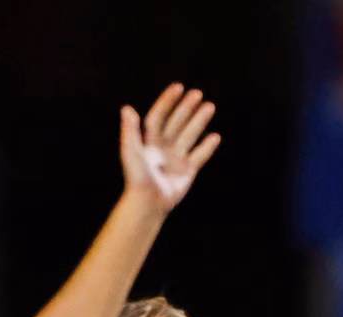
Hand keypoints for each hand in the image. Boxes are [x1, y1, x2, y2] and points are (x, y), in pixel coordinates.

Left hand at [120, 83, 220, 212]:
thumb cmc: (137, 178)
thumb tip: (127, 108)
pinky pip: (200, 155)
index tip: (178, 88)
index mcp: (149, 141)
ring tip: (210, 107)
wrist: (149, 202)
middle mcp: (164, 147)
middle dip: (187, 108)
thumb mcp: (131, 151)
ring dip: (199, 121)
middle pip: (176, 122)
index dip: (167, 102)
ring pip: (190, 135)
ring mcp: (177, 158)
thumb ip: (130, 130)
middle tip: (198, 94)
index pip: (159, 116)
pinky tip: (215, 136)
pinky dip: (207, 147)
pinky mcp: (188, 171)